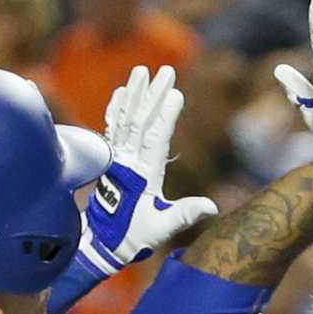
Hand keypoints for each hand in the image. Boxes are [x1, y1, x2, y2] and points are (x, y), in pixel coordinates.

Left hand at [79, 64, 219, 275]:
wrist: (101, 243)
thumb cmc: (134, 237)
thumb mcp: (162, 228)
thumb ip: (184, 214)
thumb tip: (211, 207)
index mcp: (143, 174)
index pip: (155, 138)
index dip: (165, 115)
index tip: (175, 92)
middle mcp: (128, 161)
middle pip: (141, 121)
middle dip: (153, 94)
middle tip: (165, 70)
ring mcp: (117, 158)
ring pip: (125, 119)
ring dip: (134, 94)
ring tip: (141, 70)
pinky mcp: (111, 159)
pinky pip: (113, 128)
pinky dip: (116, 109)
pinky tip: (121, 92)